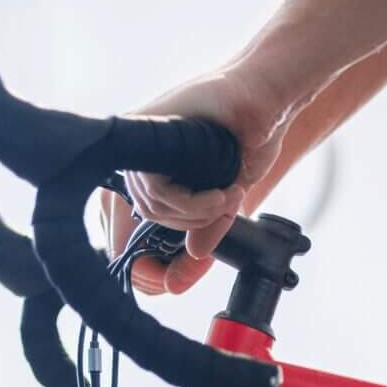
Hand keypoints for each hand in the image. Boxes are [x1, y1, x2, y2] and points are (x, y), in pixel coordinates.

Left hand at [103, 66, 295, 294]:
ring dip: (194, 216)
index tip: (163, 283)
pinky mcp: (146, 130)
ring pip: (148, 209)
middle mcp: (136, 160)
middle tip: (209, 234)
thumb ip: (200, 236)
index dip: (137, 266)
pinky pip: (154, 189)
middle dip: (175, 240)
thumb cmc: (247, 141)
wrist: (265, 100)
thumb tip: (172, 285)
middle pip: (132, 224)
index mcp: (148, 177)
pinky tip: (219, 195)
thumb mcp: (224, 203)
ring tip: (226, 200)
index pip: (121, 233)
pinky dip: (191, 203)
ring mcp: (139, 145)